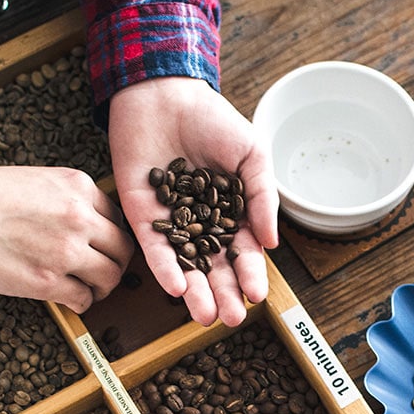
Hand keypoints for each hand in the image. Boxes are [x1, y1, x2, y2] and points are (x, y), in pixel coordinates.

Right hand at [0, 163, 133, 312]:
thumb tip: (81, 225)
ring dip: (102, 288)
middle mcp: (79, 216)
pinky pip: (83, 299)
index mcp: (77, 186)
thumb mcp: (33, 180)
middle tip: (102, 274)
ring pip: (110, 277)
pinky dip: (81, 304)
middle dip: (115, 264)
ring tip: (89, 291)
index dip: (110, 237)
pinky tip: (69, 301)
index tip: (101, 248)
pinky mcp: (47, 281)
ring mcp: (66, 250)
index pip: (116, 217)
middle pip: (123, 248)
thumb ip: (63, 200)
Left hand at [108, 77, 279, 326]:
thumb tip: (271, 242)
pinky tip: (175, 288)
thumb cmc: (212, 121)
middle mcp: (200, 224)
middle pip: (213, 267)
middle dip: (224, 294)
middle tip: (233, 319)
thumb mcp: (251, 155)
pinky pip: (153, 248)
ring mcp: (170, 223)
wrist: (164, 94)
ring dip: (195, 293)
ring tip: (206, 317)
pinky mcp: (141, 216)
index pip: (242, 252)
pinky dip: (164, 268)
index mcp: (230, 213)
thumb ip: (262, 197)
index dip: (250, 275)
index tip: (258, 296)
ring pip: (184, 265)